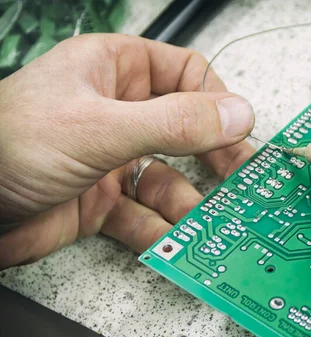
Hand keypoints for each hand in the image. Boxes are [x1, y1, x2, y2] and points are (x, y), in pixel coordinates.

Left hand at [0, 34, 254, 267]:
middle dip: (211, 157)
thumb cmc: (7, 144)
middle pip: (185, 130)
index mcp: (114, 72)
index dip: (217, 100)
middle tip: (238, 179)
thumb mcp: (101, 127)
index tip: (239, 130)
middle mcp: (117, 113)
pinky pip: (143, 215)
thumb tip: (236, 114)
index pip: (186, 74)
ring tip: (202, 219)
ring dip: (187, 202)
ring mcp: (110, 159)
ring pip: (168, 178)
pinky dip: (159, 231)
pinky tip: (170, 241)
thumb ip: (174, 123)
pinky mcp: (101, 202)